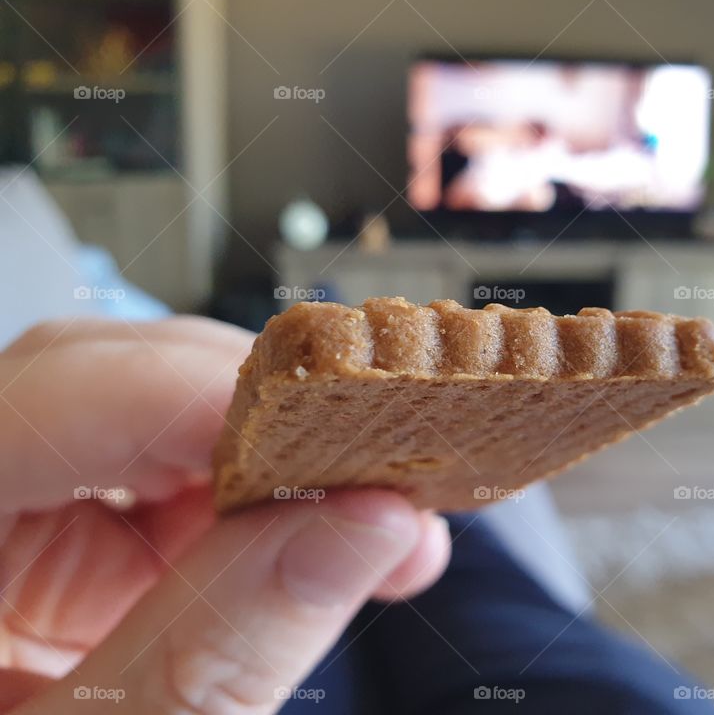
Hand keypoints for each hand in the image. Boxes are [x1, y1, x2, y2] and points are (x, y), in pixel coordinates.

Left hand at [0, 318, 450, 712]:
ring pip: (153, 406)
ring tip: (366, 514)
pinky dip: (258, 494)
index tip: (329, 434)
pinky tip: (317, 533)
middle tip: (366, 466)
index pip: (43, 402)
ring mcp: (15, 505)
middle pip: (104, 375)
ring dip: (271, 455)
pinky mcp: (70, 528)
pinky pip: (174, 469)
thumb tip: (364, 524)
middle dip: (251, 417)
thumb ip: (224, 650)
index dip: (191, 398)